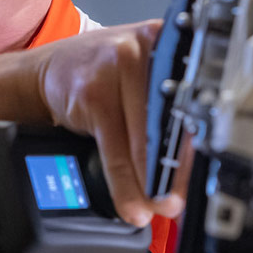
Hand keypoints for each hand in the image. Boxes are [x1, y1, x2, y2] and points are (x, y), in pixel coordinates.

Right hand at [29, 20, 181, 226]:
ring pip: (143, 140)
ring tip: (155, 207)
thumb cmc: (101, 74)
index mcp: (169, 44)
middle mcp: (146, 51)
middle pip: (170, 121)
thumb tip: (194, 162)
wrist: (50, 68)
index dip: (199, 144)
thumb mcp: (141, 74)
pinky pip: (115, 150)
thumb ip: (169, 103)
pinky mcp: (92, 93)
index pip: (194, 100)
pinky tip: (131, 201)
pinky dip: (124, 183)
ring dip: (150, 184)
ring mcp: (117, 69)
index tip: (202, 176)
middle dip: (175, 171)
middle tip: (177, 201)